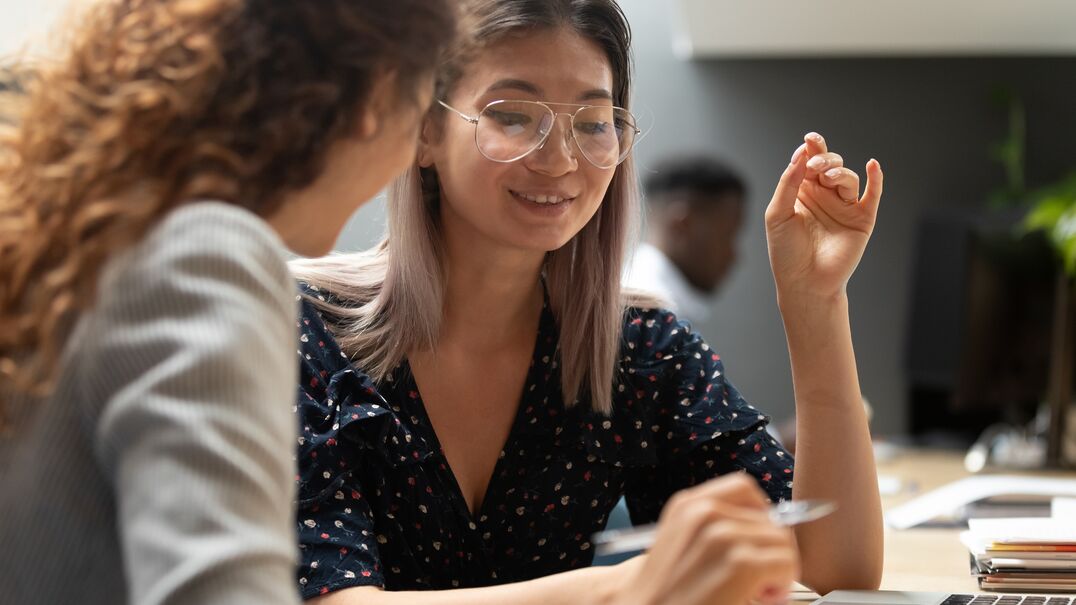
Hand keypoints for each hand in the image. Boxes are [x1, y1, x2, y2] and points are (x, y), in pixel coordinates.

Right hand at [610, 474, 799, 604]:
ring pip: (782, 542)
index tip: (756, 545)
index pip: (745, 489)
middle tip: (755, 583)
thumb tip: (770, 527)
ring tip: (754, 592)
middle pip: (770, 520)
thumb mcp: (683, 546)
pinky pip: (785, 563)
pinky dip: (780, 584)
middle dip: (770, 552)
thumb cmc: (664, 592)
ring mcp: (722, 535)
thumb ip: (715, 529)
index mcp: (688, 504)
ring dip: (777, 570)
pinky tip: (758, 598)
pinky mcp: (740, 563)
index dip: (760, 518)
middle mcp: (704, 512)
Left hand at [764, 132, 883, 299]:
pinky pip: (873, 194)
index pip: (808, 162)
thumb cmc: (786, 252)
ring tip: (828, 178)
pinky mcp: (862, 219)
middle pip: (830, 165)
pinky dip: (876, 179)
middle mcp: (824, 196)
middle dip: (824, 160)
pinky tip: (873, 165)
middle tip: (815, 166)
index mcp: (802, 192)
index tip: (810, 140)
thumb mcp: (778, 214)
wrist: (805, 283)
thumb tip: (799, 155)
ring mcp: (844, 207)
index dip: (811, 148)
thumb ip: (787, 184)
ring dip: (840, 172)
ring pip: (848, 177)